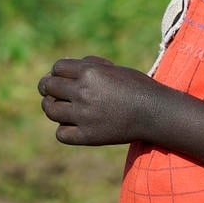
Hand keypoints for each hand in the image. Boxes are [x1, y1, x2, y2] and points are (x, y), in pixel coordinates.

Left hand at [37, 56, 167, 145]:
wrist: (155, 112)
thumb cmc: (137, 87)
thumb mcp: (114, 69)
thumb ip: (89, 66)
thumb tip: (64, 69)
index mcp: (89, 72)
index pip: (57, 68)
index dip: (56, 72)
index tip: (60, 77)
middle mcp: (83, 92)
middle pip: (49, 87)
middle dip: (48, 87)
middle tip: (52, 92)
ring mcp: (83, 115)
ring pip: (50, 110)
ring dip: (51, 107)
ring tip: (58, 108)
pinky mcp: (87, 136)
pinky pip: (61, 133)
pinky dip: (63, 129)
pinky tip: (71, 126)